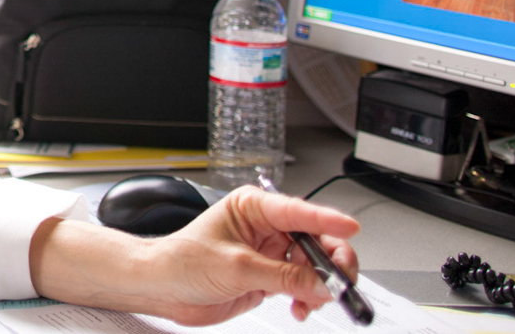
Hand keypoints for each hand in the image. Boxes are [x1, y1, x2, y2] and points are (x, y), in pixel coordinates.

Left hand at [31, 187, 358, 325]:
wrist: (162, 288)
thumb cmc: (183, 261)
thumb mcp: (237, 267)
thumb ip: (283, 276)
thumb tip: (321, 283)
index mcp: (254, 207)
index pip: (299, 211)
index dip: (328, 220)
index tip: (351, 229)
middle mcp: (266, 227)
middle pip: (316, 240)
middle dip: (331, 262)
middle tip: (340, 282)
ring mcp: (270, 253)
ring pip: (314, 266)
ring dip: (320, 284)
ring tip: (314, 299)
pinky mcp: (270, 276)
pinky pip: (303, 285)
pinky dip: (309, 298)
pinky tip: (302, 307)